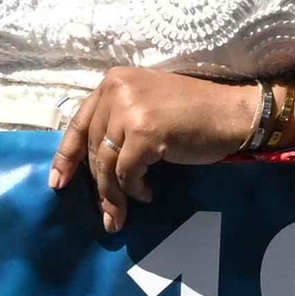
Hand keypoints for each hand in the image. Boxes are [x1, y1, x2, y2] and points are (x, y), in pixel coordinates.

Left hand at [51, 67, 252, 234]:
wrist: (236, 113)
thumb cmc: (197, 112)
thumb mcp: (148, 105)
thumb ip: (119, 120)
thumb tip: (91, 162)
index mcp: (114, 80)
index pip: (79, 122)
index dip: (66, 156)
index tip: (58, 182)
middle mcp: (117, 89)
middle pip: (93, 147)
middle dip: (97, 184)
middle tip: (105, 212)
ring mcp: (130, 110)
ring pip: (106, 164)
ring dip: (113, 195)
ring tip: (120, 215)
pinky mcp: (144, 132)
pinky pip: (127, 173)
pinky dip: (134, 189)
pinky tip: (147, 193)